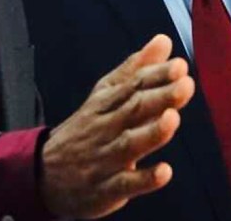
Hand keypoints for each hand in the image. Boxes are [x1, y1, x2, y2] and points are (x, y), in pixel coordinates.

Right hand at [39, 34, 194, 218]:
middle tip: (185, 84)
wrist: (45, 172)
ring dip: (152, 132)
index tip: (179, 66)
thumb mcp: (105, 95)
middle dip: (160, 97)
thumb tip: (163, 41)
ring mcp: (105, 158)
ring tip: (173, 118)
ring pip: (130, 144)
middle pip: (133, 110)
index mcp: (106, 103)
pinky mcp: (106, 188)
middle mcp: (106, 128)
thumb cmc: (86, 129)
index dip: (156, 75)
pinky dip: (144, 179)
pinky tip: (163, 172)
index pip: (133, 85)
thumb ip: (136, 69)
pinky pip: (125, 184)